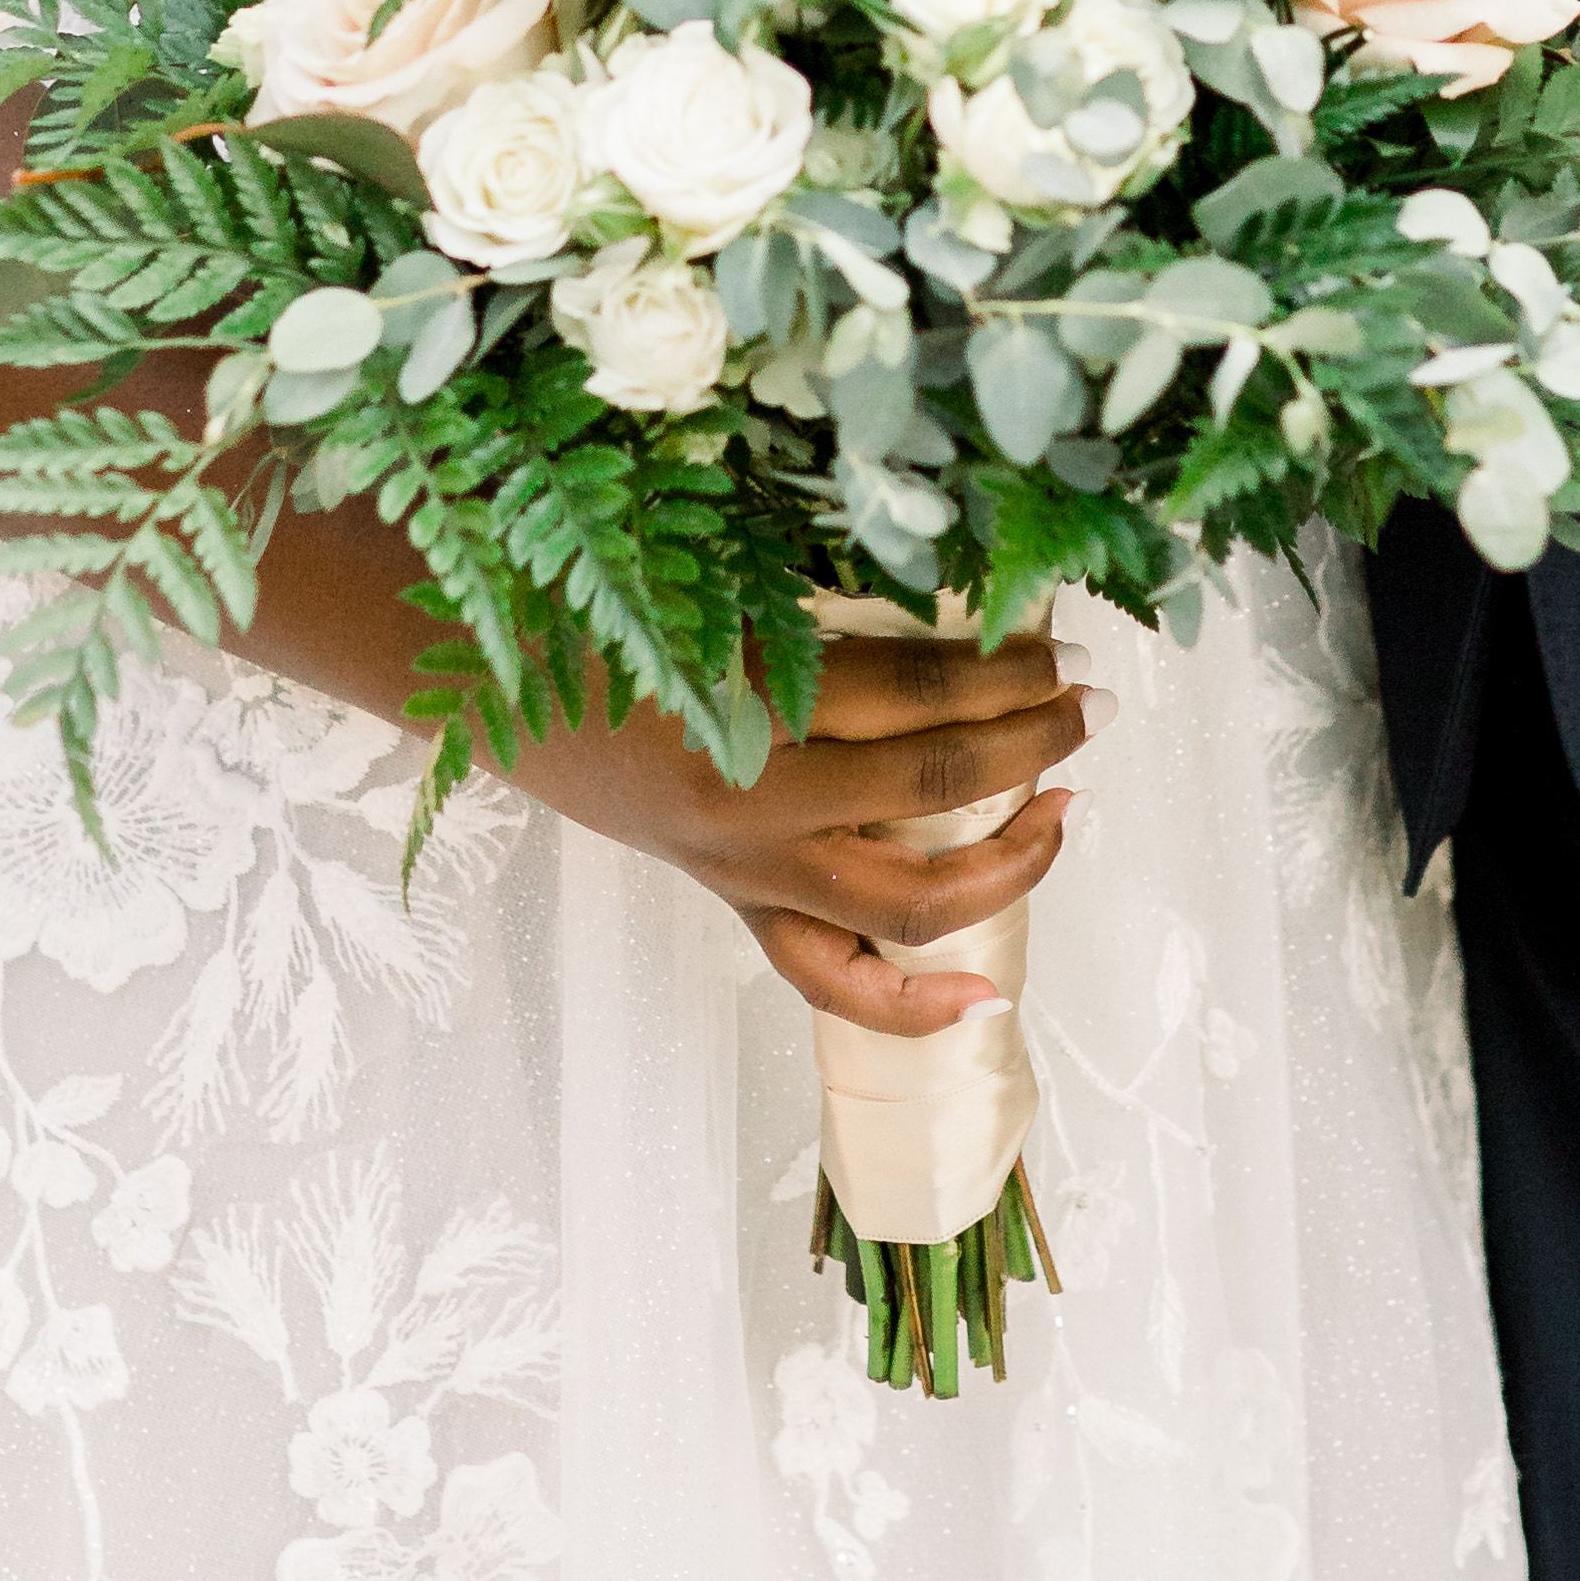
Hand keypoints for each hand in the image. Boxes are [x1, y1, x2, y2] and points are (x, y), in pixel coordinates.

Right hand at [520, 621, 1087, 1037]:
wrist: (489, 686)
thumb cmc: (602, 608)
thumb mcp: (711, 581)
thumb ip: (825, 603)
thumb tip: (962, 602)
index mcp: (747, 703)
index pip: (916, 692)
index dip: (1006, 668)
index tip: (1065, 646)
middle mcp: (756, 802)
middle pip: (934, 786)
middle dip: (1031, 741)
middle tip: (1090, 703)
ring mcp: (749, 869)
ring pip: (907, 904)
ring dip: (1010, 861)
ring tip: (1066, 807)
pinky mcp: (739, 903)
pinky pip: (833, 979)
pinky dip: (914, 999)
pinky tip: (984, 995)